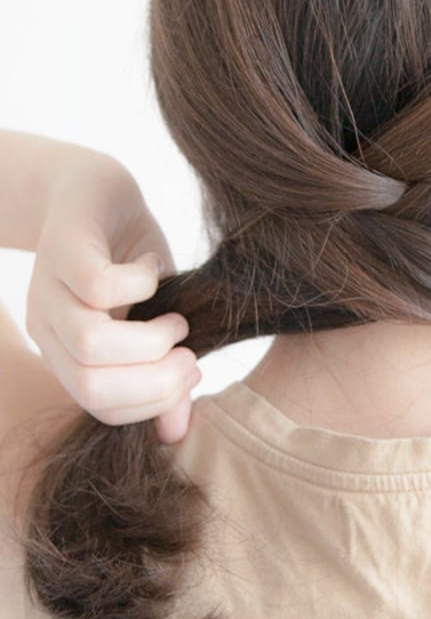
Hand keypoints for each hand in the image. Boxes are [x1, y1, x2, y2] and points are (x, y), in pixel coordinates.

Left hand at [25, 153, 199, 443]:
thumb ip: (161, 374)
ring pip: (91, 344)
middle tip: (188, 354)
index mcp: (68, 355)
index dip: (153, 403)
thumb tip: (177, 433)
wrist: (92, 186)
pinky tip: (154, 271)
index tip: (192, 372)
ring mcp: (49, 290)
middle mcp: (50, 330)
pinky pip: (98, 287)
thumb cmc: (128, 257)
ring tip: (176, 319)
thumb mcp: (154, 318)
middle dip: (154, 382)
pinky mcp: (63, 247)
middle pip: (91, 389)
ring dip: (150, 340)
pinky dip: (139, 286)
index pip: (101, 409)